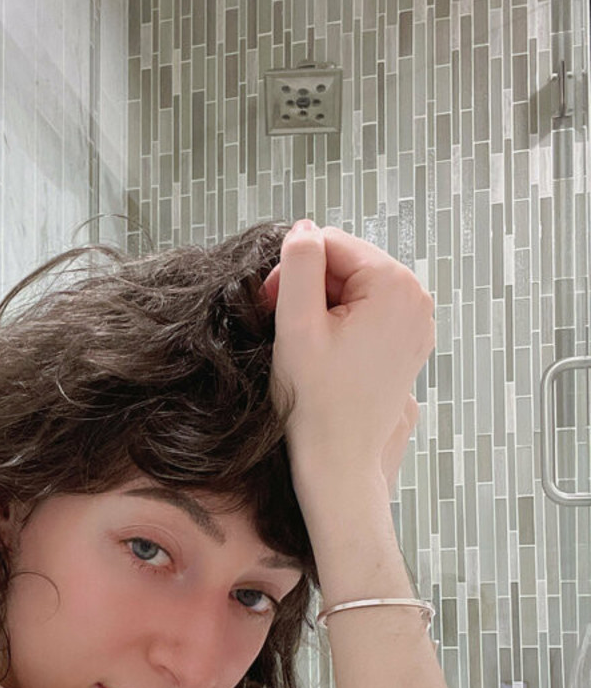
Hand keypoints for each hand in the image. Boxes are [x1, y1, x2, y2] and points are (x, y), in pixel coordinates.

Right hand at [262, 222, 434, 487]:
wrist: (340, 459)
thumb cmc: (315, 400)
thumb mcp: (297, 324)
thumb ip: (300, 264)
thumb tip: (304, 228)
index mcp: (395, 285)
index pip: (331, 243)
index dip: (293, 268)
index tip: (270, 304)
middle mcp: (417, 297)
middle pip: (346, 263)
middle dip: (310, 286)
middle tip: (282, 325)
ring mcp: (417, 321)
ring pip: (354, 287)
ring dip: (322, 306)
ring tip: (304, 343)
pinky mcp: (408, 342)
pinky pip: (368, 312)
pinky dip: (341, 324)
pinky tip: (326, 353)